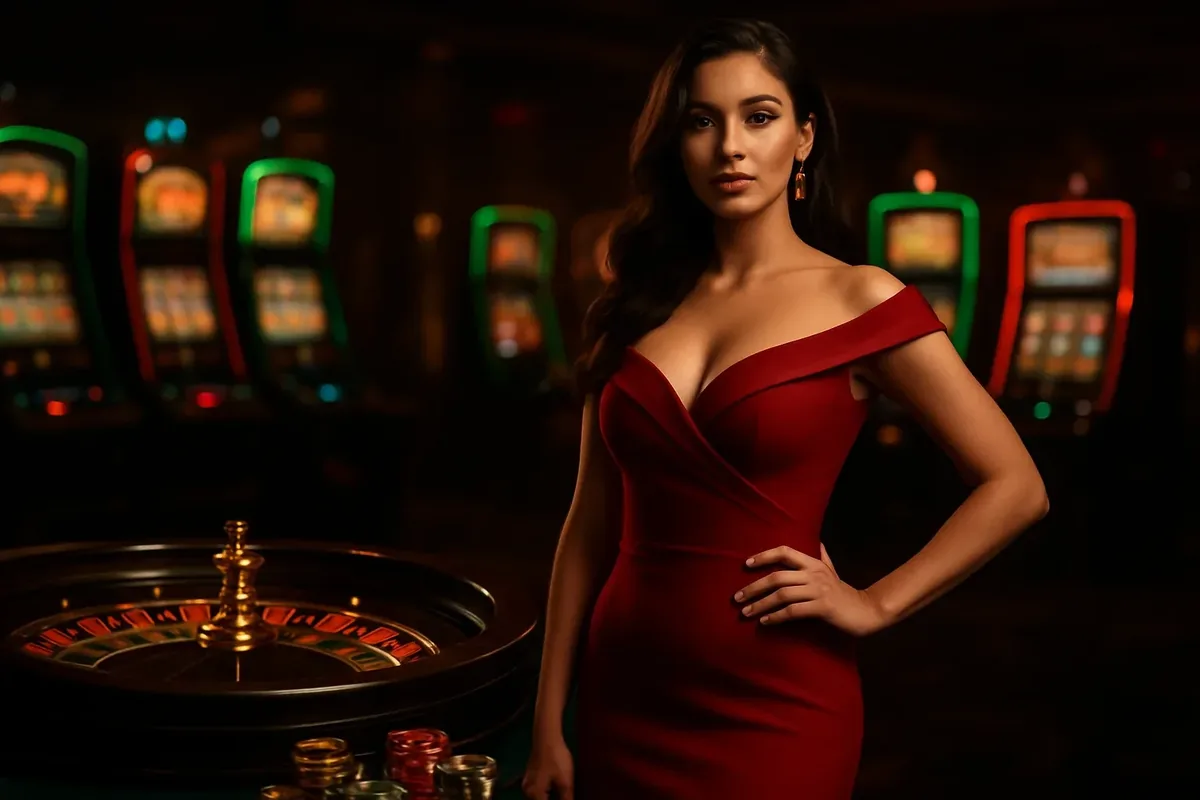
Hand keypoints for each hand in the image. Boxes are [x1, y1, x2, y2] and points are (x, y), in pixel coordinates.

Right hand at [522, 733, 573, 798]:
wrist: (547, 737)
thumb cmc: (556, 759)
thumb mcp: (565, 782)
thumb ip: (566, 798)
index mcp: (534, 794)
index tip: (566, 799)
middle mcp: (527, 791)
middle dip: (554, 799)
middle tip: (566, 796)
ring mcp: (528, 782)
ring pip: (539, 797)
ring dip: (550, 797)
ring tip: (563, 795)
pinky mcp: (530, 775)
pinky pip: (538, 790)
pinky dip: (547, 792)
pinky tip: (556, 790)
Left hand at [734, 544, 888, 636]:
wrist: (866, 611)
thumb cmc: (844, 592)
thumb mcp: (832, 571)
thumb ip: (822, 557)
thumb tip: (818, 542)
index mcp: (813, 563)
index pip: (784, 552)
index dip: (764, 556)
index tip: (745, 564)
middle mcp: (814, 574)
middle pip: (777, 577)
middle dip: (754, 587)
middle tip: (737, 598)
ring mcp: (819, 591)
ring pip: (782, 595)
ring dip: (761, 604)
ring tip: (746, 613)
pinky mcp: (822, 608)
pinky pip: (793, 612)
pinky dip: (776, 617)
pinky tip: (765, 622)